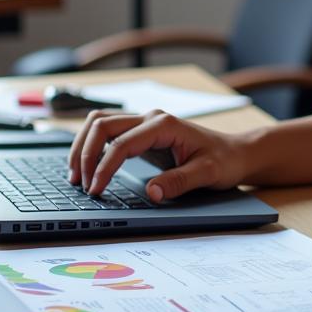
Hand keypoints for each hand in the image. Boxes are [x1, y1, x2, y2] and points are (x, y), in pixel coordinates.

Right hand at [67, 109, 248, 201]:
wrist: (235, 152)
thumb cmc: (223, 161)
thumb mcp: (207, 174)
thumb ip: (179, 182)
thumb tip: (152, 193)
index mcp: (164, 125)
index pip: (121, 143)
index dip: (103, 167)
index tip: (95, 191)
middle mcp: (150, 118)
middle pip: (102, 124)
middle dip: (85, 154)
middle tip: (80, 185)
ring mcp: (145, 122)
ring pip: (100, 122)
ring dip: (83, 146)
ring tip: (75, 175)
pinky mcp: (142, 132)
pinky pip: (108, 131)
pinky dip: (92, 145)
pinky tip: (86, 166)